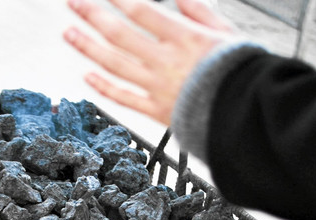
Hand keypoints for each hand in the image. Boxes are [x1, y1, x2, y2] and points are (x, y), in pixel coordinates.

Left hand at [64, 0, 238, 124]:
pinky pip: (124, 97)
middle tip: (74, 3)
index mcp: (183, 38)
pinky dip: (103, 87)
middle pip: (120, 34)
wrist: (246, 114)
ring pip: (114, 64)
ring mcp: (157, 87)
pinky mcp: (156, 111)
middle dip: (93, 15)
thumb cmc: (240, 72)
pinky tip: (87, 76)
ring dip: (88, 47)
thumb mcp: (225, 33)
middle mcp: (165, 61)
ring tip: (69, 33)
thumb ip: (199, 12)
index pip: (141, 11)